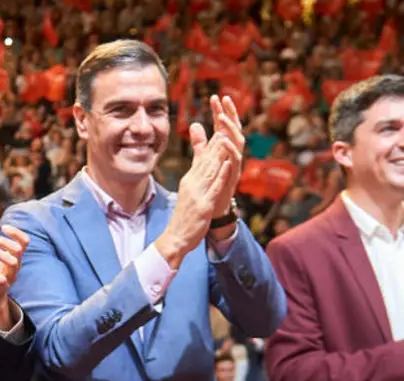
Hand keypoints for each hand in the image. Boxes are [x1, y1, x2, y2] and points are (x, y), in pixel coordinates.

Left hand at [0, 218, 27, 326]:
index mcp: (15, 256)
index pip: (24, 241)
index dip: (16, 232)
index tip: (4, 227)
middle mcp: (15, 266)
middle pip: (18, 250)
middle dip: (3, 242)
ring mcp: (10, 277)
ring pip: (12, 263)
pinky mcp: (1, 288)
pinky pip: (1, 280)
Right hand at [157, 95, 244, 262]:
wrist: (175, 238)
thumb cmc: (184, 216)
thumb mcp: (190, 192)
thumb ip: (194, 176)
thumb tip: (195, 168)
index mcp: (191, 179)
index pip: (203, 156)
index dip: (214, 138)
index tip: (222, 123)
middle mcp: (193, 183)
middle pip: (207, 158)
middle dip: (217, 138)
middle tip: (225, 120)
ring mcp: (198, 193)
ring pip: (211, 169)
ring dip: (220, 151)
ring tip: (228, 135)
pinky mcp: (203, 205)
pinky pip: (213, 187)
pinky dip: (221, 175)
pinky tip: (228, 164)